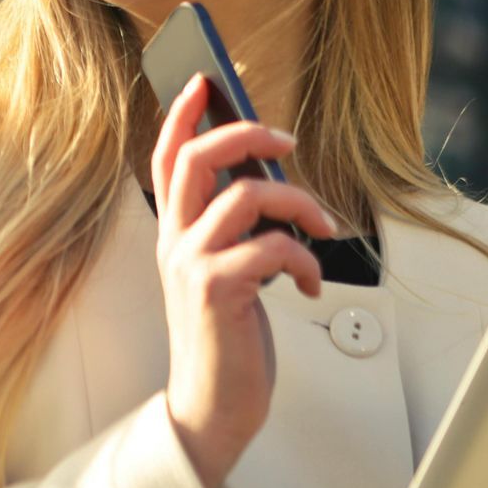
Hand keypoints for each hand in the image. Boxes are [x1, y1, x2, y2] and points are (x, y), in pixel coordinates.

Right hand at [151, 73, 337, 487]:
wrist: (212, 406)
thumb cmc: (224, 338)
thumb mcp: (223, 271)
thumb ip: (233, 228)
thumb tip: (270, 178)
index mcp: (174, 233)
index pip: (165, 158)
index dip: (181, 116)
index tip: (204, 81)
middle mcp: (175, 241)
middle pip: (196, 158)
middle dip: (245, 133)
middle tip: (285, 139)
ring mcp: (192, 264)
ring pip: (244, 195)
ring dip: (298, 203)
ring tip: (321, 228)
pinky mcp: (217, 291)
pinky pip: (272, 247)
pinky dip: (306, 259)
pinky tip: (311, 284)